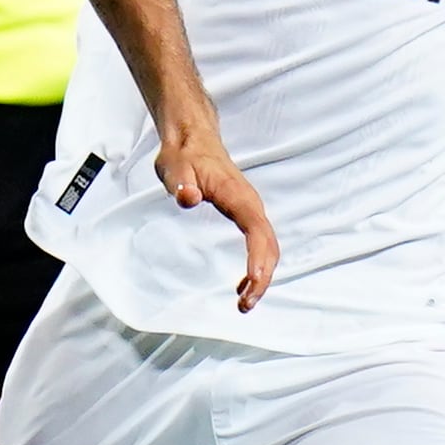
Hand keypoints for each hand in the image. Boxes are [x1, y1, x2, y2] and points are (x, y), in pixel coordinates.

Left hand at [155, 122, 277, 310]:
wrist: (192, 140)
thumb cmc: (183, 156)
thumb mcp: (174, 168)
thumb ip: (181, 183)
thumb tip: (189, 199)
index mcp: (239, 196)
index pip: (257, 232)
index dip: (259, 259)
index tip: (253, 282)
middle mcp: (251, 205)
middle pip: (269, 246)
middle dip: (263, 277)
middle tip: (245, 304)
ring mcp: (250, 210)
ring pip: (268, 248)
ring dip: (262, 276)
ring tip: (245, 302)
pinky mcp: (245, 214)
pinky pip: (259, 244)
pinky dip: (257, 267)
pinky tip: (241, 285)